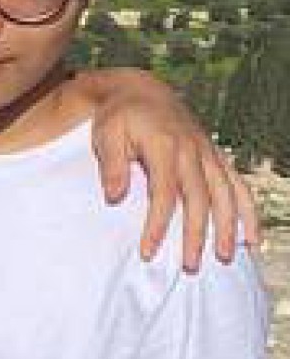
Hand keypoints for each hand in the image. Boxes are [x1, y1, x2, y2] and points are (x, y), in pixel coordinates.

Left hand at [87, 75, 255, 269]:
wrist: (142, 92)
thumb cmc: (120, 117)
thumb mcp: (107, 134)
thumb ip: (112, 165)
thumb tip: (114, 196)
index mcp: (164, 145)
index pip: (164, 192)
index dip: (157, 224)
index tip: (148, 252)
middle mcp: (192, 150)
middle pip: (199, 198)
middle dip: (196, 234)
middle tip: (190, 266)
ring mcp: (208, 153)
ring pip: (225, 193)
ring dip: (227, 226)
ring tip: (225, 257)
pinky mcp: (216, 156)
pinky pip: (238, 184)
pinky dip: (248, 211)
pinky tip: (252, 238)